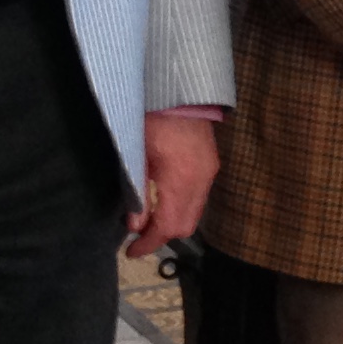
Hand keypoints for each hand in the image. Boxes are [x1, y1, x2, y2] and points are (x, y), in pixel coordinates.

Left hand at [127, 112, 218, 257]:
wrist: (180, 92)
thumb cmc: (153, 120)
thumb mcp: (137, 156)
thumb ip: (138, 193)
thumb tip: (134, 226)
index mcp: (181, 180)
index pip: (167, 226)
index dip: (149, 243)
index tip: (131, 251)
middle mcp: (201, 181)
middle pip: (185, 226)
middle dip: (161, 237)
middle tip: (137, 237)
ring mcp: (210, 174)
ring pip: (194, 215)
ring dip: (172, 224)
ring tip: (148, 221)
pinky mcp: (211, 167)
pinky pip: (198, 200)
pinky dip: (181, 209)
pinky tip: (163, 202)